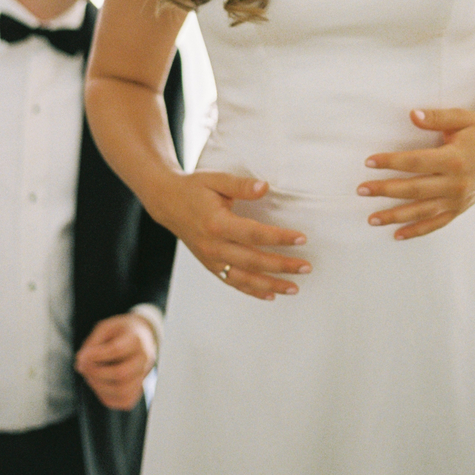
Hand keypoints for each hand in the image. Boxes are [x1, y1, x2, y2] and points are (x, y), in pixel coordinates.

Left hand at [75, 312, 157, 410]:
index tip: (82, 355)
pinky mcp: (140, 388)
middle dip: (95, 373)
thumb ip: (93, 343)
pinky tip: (99, 385)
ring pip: (124, 392)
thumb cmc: (120, 332)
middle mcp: (145, 358)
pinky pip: (125, 401)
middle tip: (82, 366)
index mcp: (136, 339)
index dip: (95, 355)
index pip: (116, 350)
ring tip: (90, 376)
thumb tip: (81, 362)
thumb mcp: (105, 328)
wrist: (142, 336)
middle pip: (121, 374)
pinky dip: (107, 397)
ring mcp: (144, 375)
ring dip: (100, 387)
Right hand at [157, 170, 310, 299]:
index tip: (301, 238)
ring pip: (244, 278)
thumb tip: (264, 187)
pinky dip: (252, 290)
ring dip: (271, 285)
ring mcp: (211, 259)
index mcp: (217, 223)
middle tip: (307, 267)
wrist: (167, 202)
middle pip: (253, 260)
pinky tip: (271, 295)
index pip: (254, 234)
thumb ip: (241, 185)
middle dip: (282, 265)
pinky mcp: (209, 265)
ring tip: (295, 288)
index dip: (279, 238)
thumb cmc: (194, 188)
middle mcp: (213, 246)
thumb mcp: (216, 179)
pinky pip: (232, 282)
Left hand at [357, 108, 474, 239]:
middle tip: (361, 190)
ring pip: (422, 211)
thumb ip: (436, 118)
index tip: (369, 161)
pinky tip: (397, 235)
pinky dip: (417, 231)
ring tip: (371, 219)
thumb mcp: (462, 118)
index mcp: (455, 158)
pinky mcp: (460, 209)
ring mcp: (459, 199)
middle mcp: (457, 183)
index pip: (416, 162)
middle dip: (385, 190)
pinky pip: (436, 223)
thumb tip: (412, 115)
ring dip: (395, 216)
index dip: (391, 162)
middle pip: (415, 189)